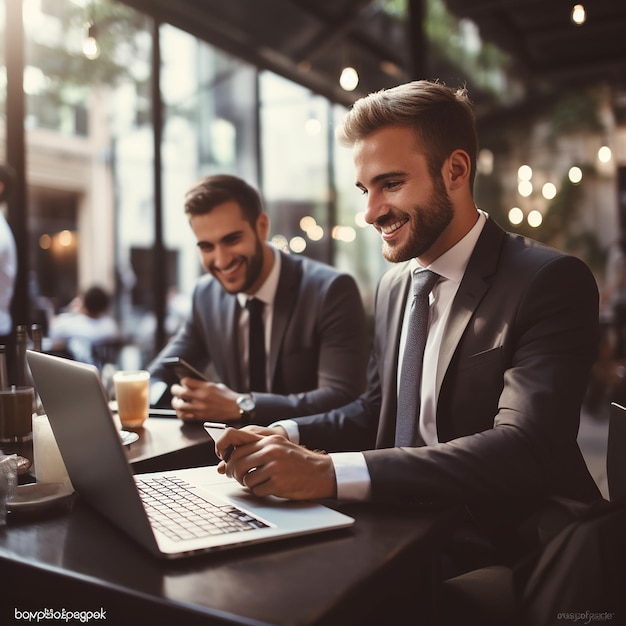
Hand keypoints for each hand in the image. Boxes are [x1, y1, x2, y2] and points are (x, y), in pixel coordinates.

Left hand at [170, 378, 239, 421]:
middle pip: (180, 392)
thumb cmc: (228, 397)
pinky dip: (181, 413)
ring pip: (179, 405)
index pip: (186, 381)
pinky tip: (181, 411)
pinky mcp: (201, 416)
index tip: (183, 382)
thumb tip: (194, 385)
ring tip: (177, 401)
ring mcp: (200, 408)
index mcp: (206, 387)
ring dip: (176, 402)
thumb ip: (205, 385)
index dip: (183, 381)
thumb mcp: (217, 386)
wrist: (236, 408)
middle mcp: (201, 397)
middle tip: (175, 390)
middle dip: (175, 390)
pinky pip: (185, 416)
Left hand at [215, 427, 336, 500]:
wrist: (321, 473)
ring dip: (248, 483)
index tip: (223, 461)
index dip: (226, 454)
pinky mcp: (278, 483)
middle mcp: (271, 451)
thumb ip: (258, 449)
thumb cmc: (298, 462)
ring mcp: (274, 467)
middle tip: (238, 477)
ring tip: (258, 482)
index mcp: (269, 440)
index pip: (236, 443)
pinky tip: (268, 488)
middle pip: (237, 462)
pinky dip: (259, 491)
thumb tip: (230, 459)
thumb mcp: (279, 447)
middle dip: (234, 473)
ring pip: (245, 478)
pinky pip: (256, 490)